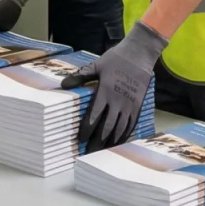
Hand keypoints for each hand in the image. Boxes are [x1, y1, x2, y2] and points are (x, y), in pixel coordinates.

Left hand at [61, 22, 167, 151]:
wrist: (140, 54)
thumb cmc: (116, 58)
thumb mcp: (96, 65)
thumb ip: (81, 76)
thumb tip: (64, 84)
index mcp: (105, 92)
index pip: (93, 116)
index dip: (86, 130)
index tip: (80, 139)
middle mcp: (117, 101)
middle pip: (106, 127)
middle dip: (97, 141)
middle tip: (89, 152)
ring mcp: (129, 105)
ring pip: (119, 129)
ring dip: (110, 141)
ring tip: (102, 151)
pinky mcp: (138, 105)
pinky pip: (131, 124)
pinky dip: (124, 135)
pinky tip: (119, 141)